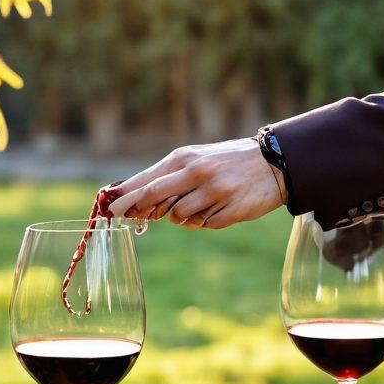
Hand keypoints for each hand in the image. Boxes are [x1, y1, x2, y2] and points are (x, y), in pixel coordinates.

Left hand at [107, 138, 285, 229]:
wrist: (274, 163)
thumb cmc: (226, 162)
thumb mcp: (197, 160)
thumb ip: (169, 177)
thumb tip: (135, 200)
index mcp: (186, 159)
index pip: (148, 180)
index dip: (126, 197)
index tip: (109, 208)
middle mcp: (198, 173)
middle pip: (156, 197)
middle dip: (139, 209)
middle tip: (129, 217)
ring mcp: (215, 193)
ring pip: (180, 217)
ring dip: (181, 217)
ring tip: (199, 204)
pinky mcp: (230, 211)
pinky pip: (205, 225)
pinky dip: (205, 221)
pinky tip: (217, 208)